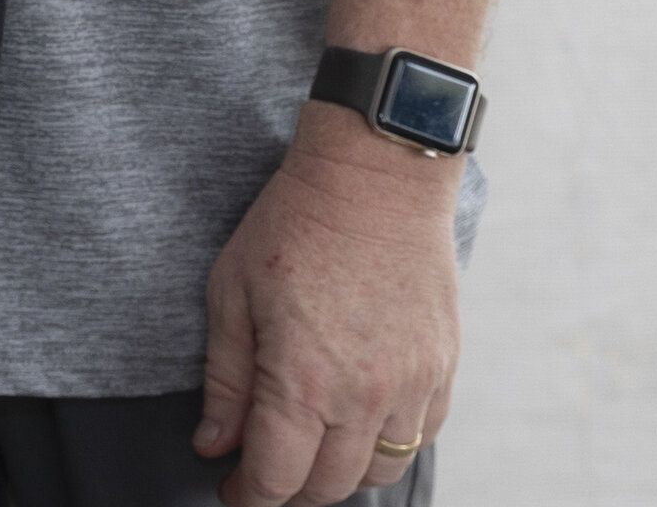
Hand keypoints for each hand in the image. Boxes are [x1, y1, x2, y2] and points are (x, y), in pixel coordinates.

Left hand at [196, 110, 458, 503]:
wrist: (376, 181)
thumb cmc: (293, 224)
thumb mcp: (231, 290)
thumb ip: (225, 378)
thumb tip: (214, 444)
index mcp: (304, 380)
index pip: (277, 476)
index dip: (249, 496)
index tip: (232, 492)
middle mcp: (364, 397)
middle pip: (329, 486)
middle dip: (290, 490)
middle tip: (262, 471)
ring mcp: (412, 388)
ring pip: (378, 471)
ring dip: (340, 474)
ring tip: (308, 449)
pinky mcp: (442, 373)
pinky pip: (418, 439)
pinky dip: (386, 445)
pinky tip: (357, 422)